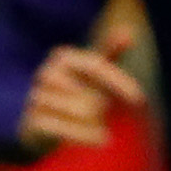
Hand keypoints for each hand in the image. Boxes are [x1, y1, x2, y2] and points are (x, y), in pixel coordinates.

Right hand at [18, 43, 146, 151]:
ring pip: (77, 111)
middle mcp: (46, 73)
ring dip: (94, 122)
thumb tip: (129, 31)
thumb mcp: (93, 72)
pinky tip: (101, 139)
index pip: (95, 64)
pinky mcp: (31, 120)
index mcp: (63, 58)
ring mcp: (36, 97)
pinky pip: (61, 127)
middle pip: (87, 90)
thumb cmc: (74, 92)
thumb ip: (110, 52)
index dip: (117, 81)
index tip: (139, 99)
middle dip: (101, 104)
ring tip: (98, 125)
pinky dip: (84, 135)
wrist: (41, 123)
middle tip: (105, 111)